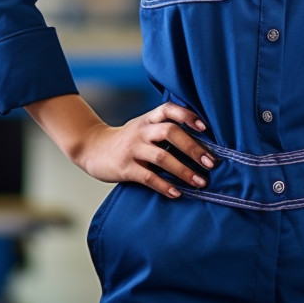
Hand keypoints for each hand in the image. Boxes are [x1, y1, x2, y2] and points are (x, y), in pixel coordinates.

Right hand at [69, 101, 214, 199]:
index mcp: (148, 119)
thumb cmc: (128, 140)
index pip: (169, 109)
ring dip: (183, 171)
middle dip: (193, 148)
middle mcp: (141, 131)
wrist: (92, 148)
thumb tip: (200, 142)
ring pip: (161, 157)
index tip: (205, 127)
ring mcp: (132, 149)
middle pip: (170, 132)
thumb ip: (164, 129)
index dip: (187, 115)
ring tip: (199, 182)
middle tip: (211, 163)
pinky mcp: (125, 168)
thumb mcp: (144, 127)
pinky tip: (177, 193)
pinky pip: (148, 177)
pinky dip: (164, 186)